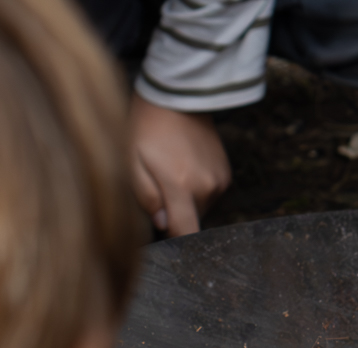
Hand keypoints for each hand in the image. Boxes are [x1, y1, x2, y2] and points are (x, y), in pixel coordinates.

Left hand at [129, 95, 230, 236]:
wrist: (178, 95)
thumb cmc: (147, 127)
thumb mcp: (132, 161)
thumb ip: (145, 197)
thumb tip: (161, 222)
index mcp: (181, 186)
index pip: (184, 233)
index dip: (173, 242)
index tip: (164, 238)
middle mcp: (206, 187)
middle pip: (189, 220)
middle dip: (172, 212)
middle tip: (157, 185)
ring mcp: (220, 180)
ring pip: (199, 208)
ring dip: (185, 200)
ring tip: (171, 171)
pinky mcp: (226, 174)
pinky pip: (209, 194)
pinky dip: (196, 188)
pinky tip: (184, 166)